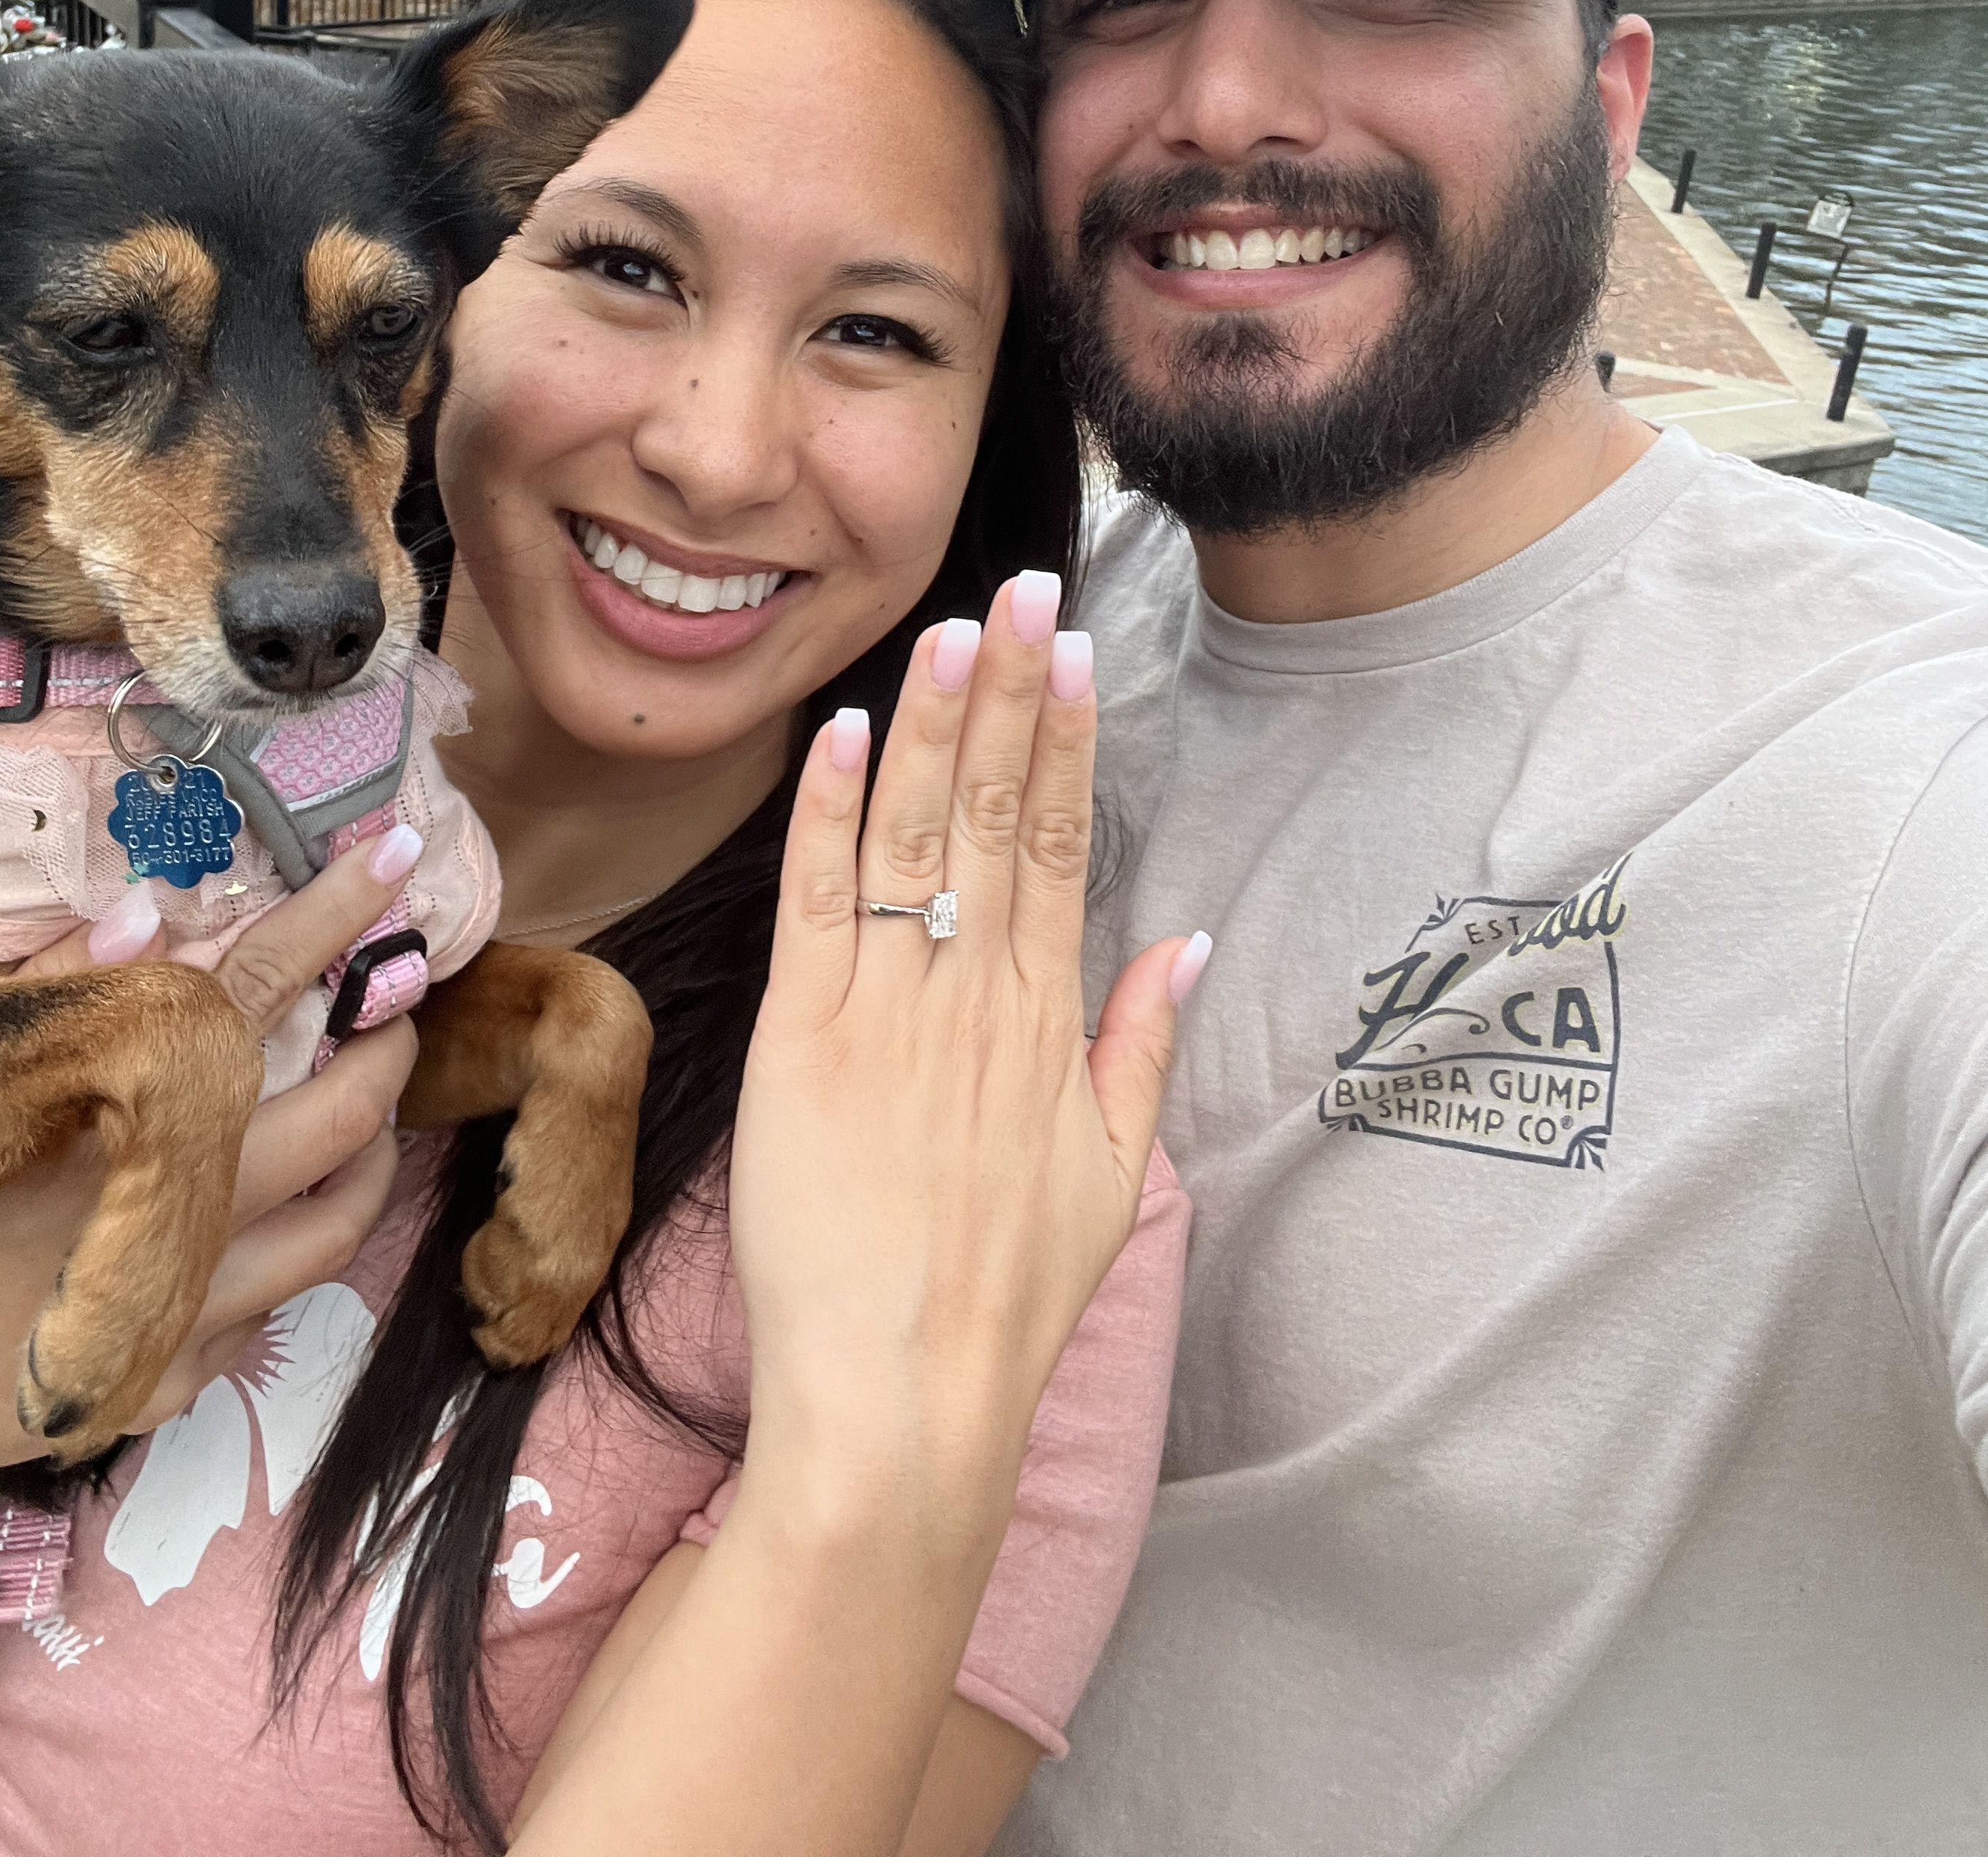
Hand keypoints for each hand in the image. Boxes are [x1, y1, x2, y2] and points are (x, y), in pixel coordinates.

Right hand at [0, 848, 423, 1536]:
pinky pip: (260, 1313)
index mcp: (118, 1114)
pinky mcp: (152, 1384)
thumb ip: (52, 994)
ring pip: (334, 1224)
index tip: (397, 859)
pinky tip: (254, 1220)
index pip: (259, 984)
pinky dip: (280, 1253)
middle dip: (384, 1042)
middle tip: (387, 999)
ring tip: (360, 1104)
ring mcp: (175, 1310)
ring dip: (363, 1153)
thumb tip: (146, 917)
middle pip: (344, 1110)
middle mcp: (172, 1211)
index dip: (337, 915)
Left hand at [728, 573, 1201, 1533]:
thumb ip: (1144, 1045)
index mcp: (1046, 1020)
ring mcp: (888, 1011)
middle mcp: (974, 995)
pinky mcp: (802, 1041)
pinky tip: (847, 731)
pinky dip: (829, 813)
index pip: (1060, 843)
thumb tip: (1185, 939)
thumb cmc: (1006, 1298)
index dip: (1065, 738)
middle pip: (995, 813)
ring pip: (914, 835)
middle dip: (1007, 691)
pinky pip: (818, 902)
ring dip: (933, 722)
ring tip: (947, 627)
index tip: (1071, 648)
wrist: (904, 1399)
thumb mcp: (1114, 1175)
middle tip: (1016, 588)